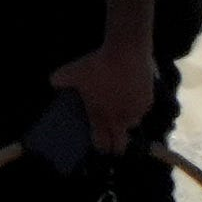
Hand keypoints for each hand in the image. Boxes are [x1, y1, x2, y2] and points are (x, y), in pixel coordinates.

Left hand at [50, 41, 159, 155]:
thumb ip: (60, 80)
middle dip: (118, 145)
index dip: (101, 147)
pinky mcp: (148, 101)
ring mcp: (136, 112)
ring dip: (127, 121)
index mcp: (101, 117)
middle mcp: (120, 120)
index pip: (102, 143)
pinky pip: (142, 109)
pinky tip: (132, 95)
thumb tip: (53, 82)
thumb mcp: (72, 72)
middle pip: (121, 144)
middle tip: (115, 142)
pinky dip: (137, 106)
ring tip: (122, 111)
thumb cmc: (96, 65)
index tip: (101, 147)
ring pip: (133, 124)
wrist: (125, 53)